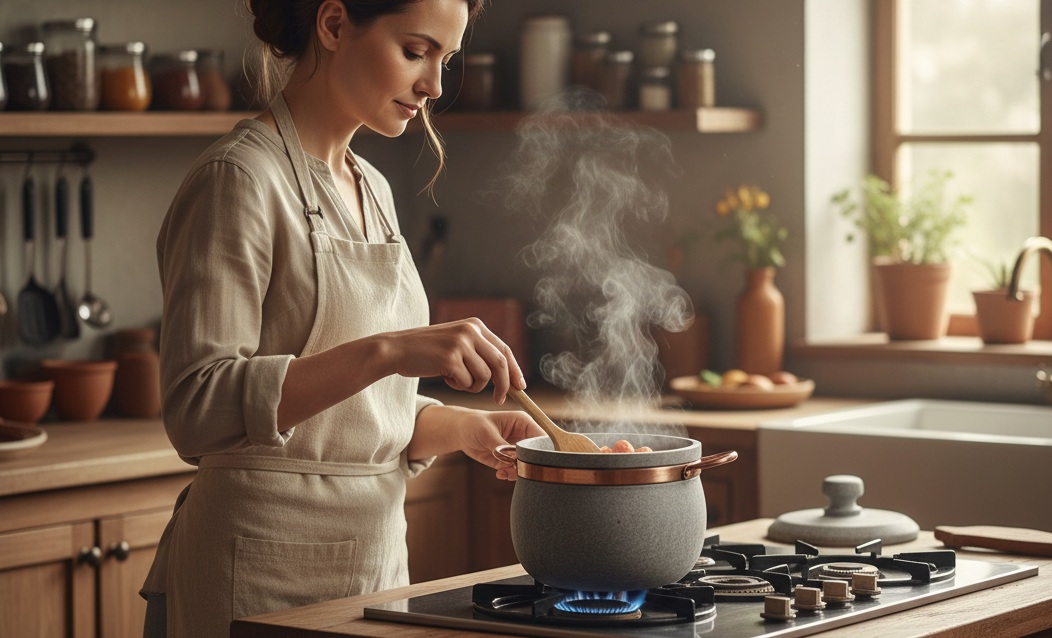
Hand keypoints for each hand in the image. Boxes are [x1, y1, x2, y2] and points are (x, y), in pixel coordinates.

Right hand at [381, 318, 525, 403]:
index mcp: (475, 325)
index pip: (504, 349)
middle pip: (500, 363)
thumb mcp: (457, 342)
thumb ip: (479, 351)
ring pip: (484, 377)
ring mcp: (460, 344)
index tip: (520, 387)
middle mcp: (471, 331)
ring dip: (472, 386)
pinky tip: (444, 377)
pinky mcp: (450, 358)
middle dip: (504, 385)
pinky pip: (466, 383)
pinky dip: (458, 386)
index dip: (514, 370)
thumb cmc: (427, 351)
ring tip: (455, 379)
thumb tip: (506, 374)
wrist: (397, 349)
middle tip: (500, 399)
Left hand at [457, 409, 544, 479]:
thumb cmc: (475, 424)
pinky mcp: (509, 460)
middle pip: (537, 454)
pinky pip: (515, 471)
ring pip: (527, 465)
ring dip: (517, 472)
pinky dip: (509, 475)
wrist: (461, 432)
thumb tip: (514, 461)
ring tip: (503, 472)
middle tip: (515, 469)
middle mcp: (524, 436)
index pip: (542, 438)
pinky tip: (499, 473)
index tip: (533, 462)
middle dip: (528, 464)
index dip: (542, 451)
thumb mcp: (488, 433)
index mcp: (524, 423)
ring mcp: (517, 449)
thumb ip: (503, 447)